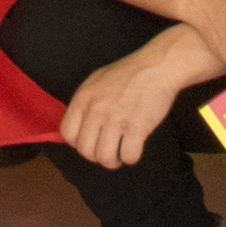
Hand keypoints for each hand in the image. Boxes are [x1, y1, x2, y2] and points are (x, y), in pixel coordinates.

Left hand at [64, 34, 210, 170]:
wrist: (157, 66)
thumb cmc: (130, 73)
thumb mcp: (97, 81)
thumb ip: (85, 103)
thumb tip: (78, 126)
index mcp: (84, 97)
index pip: (67, 134)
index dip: (79, 143)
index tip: (91, 141)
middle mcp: (97, 109)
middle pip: (85, 150)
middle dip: (97, 155)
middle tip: (109, 148)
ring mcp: (116, 119)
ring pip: (105, 158)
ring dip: (114, 160)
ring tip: (121, 151)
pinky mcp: (136, 127)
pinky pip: (128, 156)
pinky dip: (131, 157)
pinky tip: (135, 147)